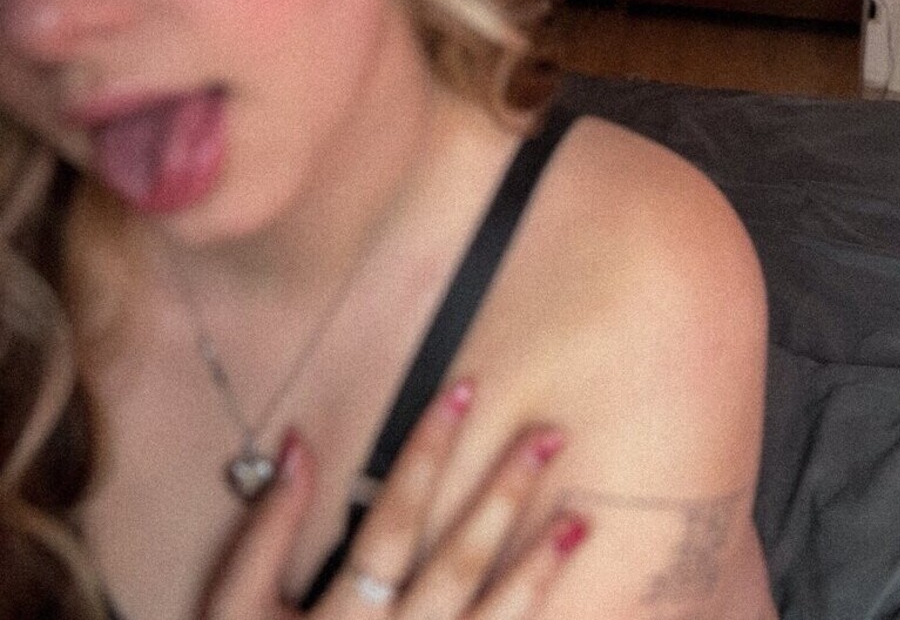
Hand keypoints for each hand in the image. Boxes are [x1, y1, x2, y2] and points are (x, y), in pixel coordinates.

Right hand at [200, 381, 588, 618]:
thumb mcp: (231, 610)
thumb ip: (266, 529)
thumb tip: (298, 442)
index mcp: (337, 618)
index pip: (393, 516)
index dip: (428, 450)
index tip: (462, 390)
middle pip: (458, 562)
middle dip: (505, 494)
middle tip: (549, 435)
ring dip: (538, 570)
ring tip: (580, 519)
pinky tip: (563, 603)